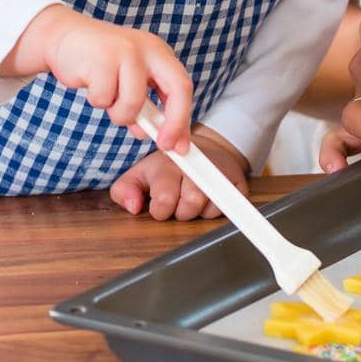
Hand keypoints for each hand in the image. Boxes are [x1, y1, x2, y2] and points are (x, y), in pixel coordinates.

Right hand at [4, 5, 192, 152]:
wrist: (65, 37)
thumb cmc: (99, 62)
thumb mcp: (127, 80)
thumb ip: (142, 104)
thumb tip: (151, 134)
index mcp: (159, 53)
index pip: (183, 86)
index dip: (183, 118)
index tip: (179, 146)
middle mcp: (149, 49)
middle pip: (178, 88)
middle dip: (174, 122)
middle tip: (163, 144)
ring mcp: (128, 52)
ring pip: (134, 103)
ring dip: (118, 113)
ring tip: (106, 96)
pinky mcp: (103, 58)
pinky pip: (104, 99)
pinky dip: (97, 100)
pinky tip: (91, 83)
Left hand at [110, 126, 249, 220]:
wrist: (204, 150)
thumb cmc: (167, 169)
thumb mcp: (139, 175)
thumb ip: (124, 190)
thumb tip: (133, 207)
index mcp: (166, 164)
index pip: (165, 199)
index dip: (161, 209)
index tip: (160, 203)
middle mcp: (193, 165)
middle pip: (190, 204)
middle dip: (181, 211)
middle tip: (179, 201)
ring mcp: (217, 171)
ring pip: (209, 206)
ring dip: (199, 210)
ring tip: (193, 198)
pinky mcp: (236, 180)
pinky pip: (228, 206)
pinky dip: (217, 208)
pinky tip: (209, 198)